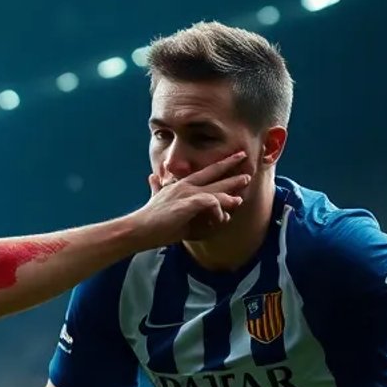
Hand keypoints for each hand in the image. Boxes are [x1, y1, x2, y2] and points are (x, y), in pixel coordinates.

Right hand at [128, 151, 253, 245]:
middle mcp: (185, 186)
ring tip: (241, 198)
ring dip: (230, 194)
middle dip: (232, 171)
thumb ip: (157, 188)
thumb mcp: (155, 199)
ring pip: (215, 191)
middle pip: (213, 175)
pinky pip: (210, 203)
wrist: (138, 229)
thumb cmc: (149, 219)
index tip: (235, 158)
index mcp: (180, 184)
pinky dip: (218, 210)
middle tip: (248, 169)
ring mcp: (186, 194)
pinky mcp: (187, 205)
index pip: (205, 171)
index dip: (221, 164)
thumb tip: (151, 177)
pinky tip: (223, 217)